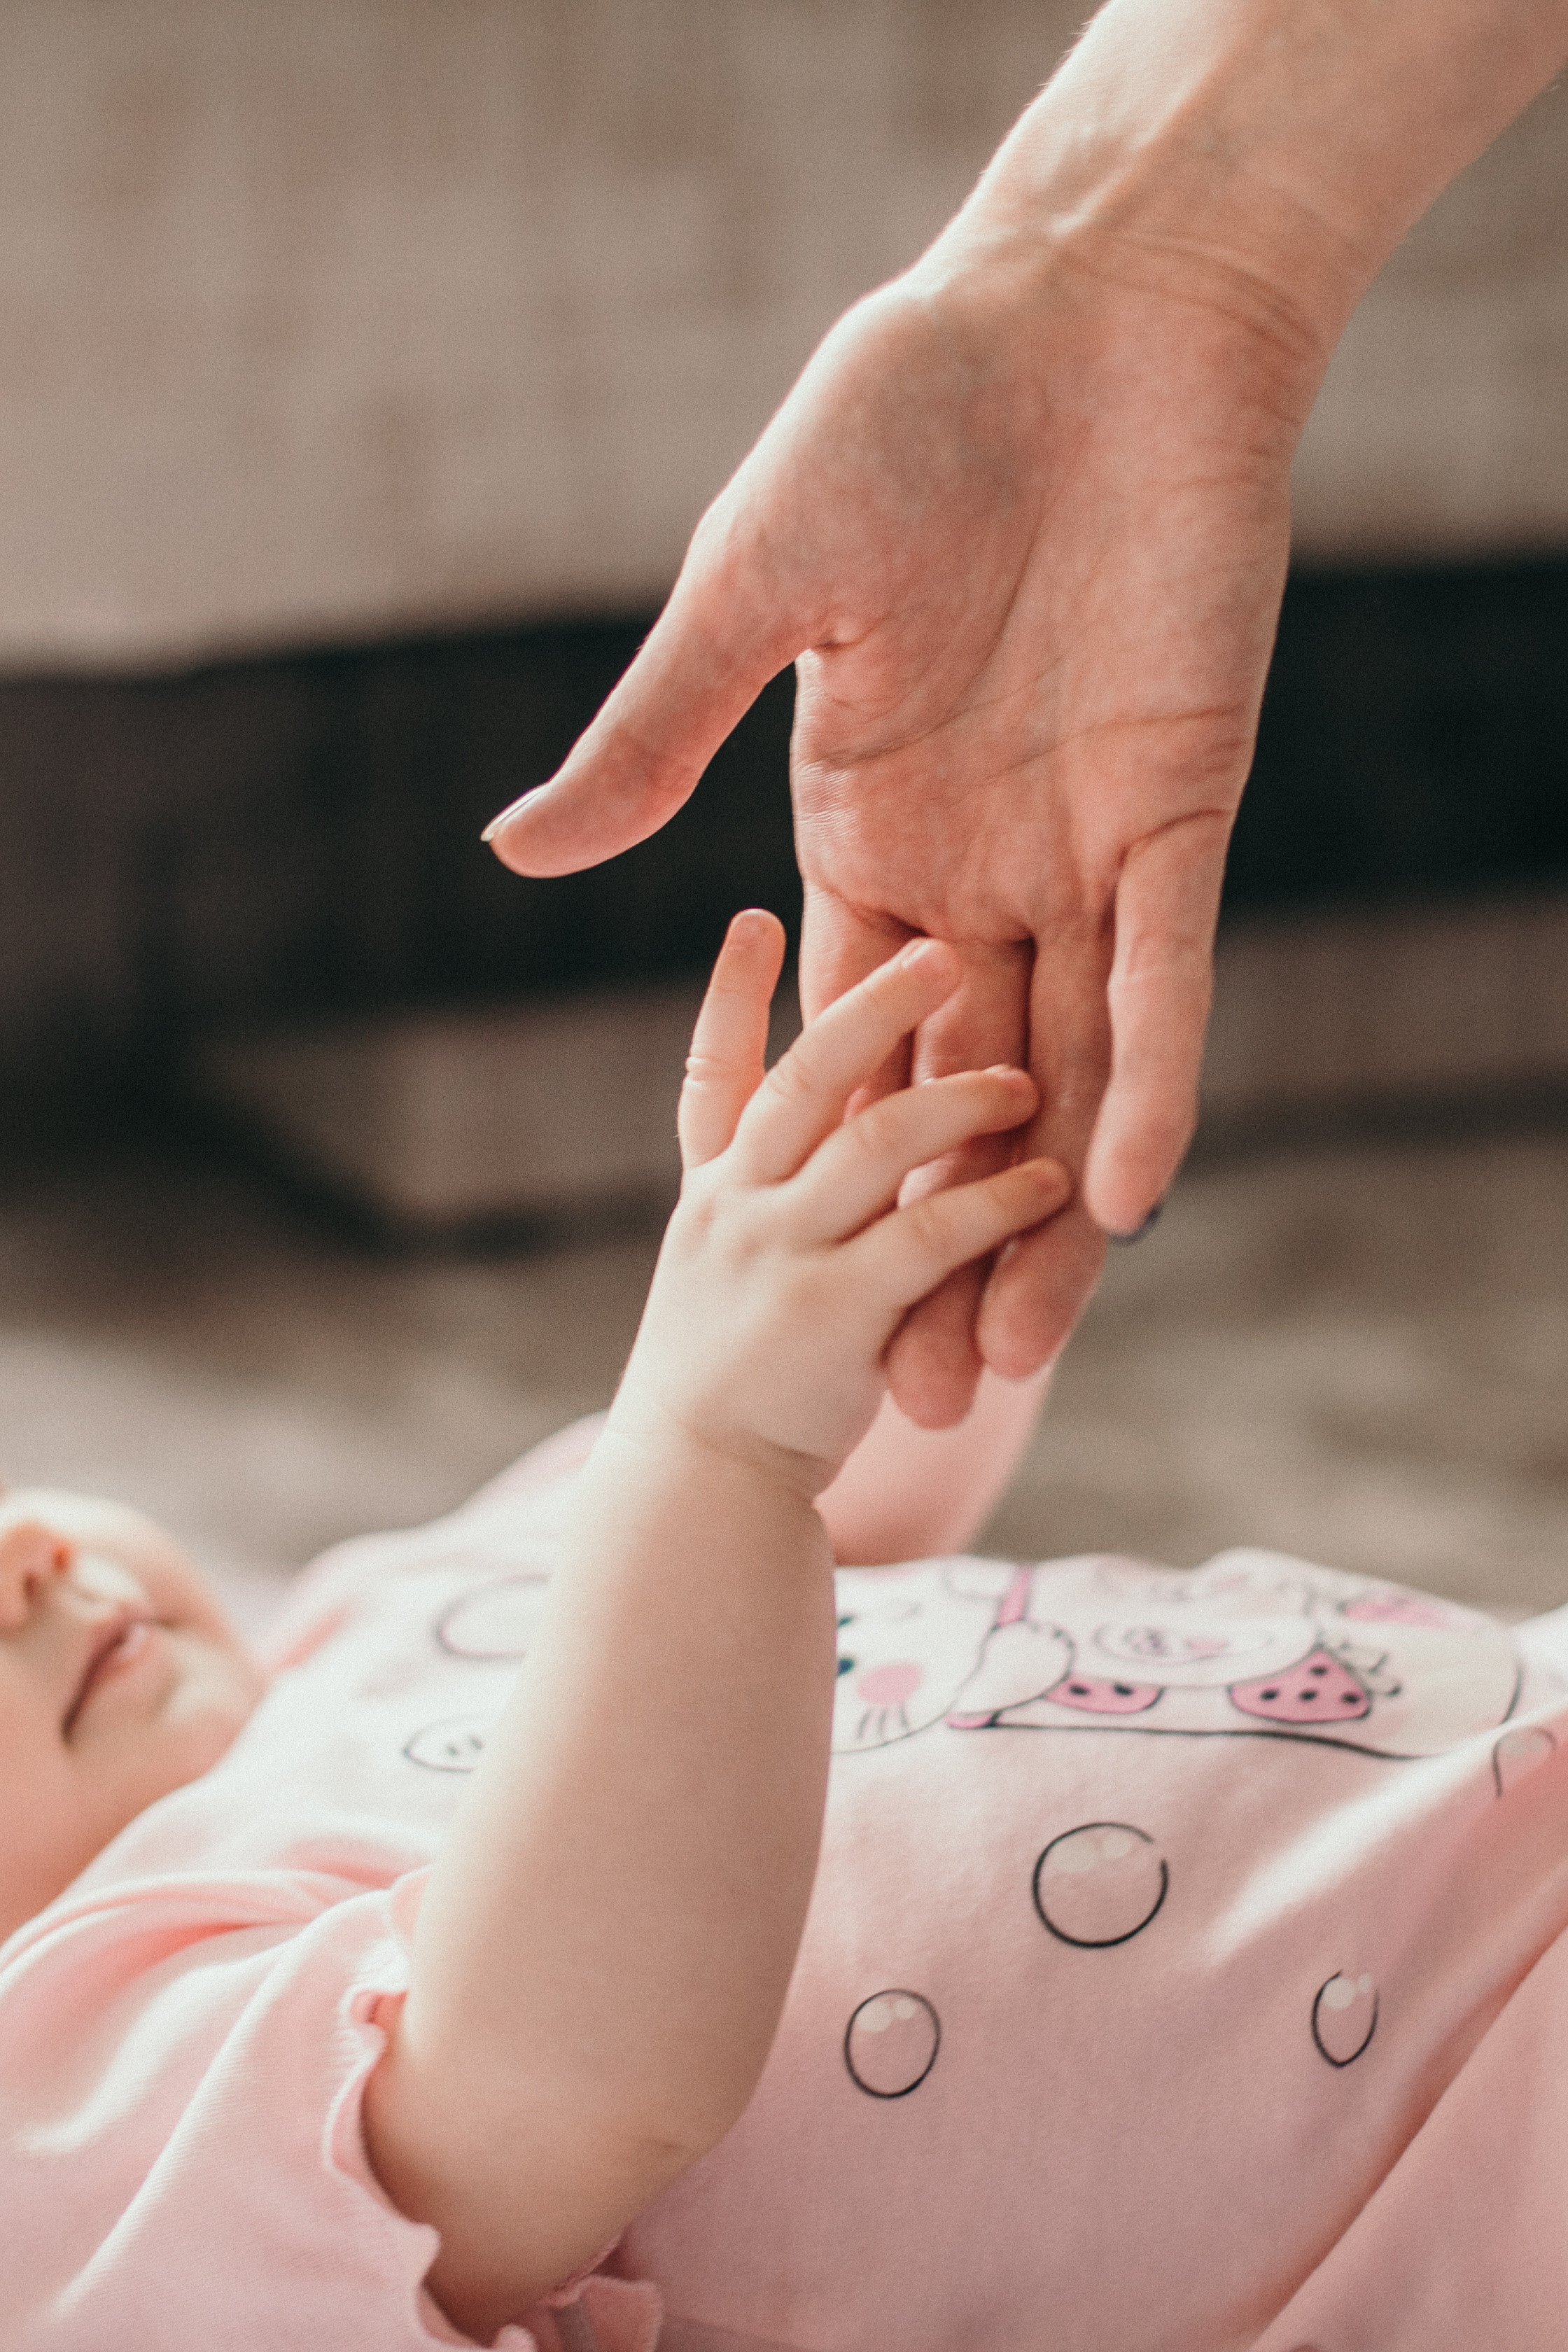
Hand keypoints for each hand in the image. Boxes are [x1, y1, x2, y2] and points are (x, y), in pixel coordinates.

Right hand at [487, 226, 1310, 1422]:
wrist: (1077, 318)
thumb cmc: (892, 419)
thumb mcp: (749, 593)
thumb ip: (654, 736)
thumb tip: (516, 852)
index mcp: (866, 827)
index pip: (851, 1037)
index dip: (837, 1173)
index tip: (817, 1307)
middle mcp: (978, 860)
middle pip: (963, 1090)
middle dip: (948, 1236)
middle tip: (926, 1396)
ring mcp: (1084, 838)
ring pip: (1073, 1059)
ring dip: (1052, 1205)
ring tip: (1023, 1349)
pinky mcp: (1184, 798)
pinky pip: (1172, 961)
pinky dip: (1152, 1068)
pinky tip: (1129, 1189)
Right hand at [613, 910, 1069, 1487]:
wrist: (697, 1497)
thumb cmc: (729, 1397)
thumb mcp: (723, 1282)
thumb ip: (767, 1210)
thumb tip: (836, 1153)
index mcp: (711, 1192)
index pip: (712, 1071)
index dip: (734, 994)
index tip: (752, 921)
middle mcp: (735, 1206)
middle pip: (805, 1075)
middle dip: (873, 1004)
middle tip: (939, 948)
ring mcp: (777, 1253)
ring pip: (877, 1141)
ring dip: (962, 1100)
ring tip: (1026, 1081)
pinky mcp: (832, 1313)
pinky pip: (930, 1236)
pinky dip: (997, 1205)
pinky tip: (1056, 1187)